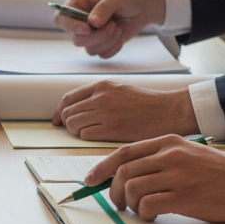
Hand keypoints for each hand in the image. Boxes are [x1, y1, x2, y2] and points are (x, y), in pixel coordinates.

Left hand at [52, 81, 198, 141]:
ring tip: (90, 133)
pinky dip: (88, 137)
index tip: (57, 121)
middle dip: (68, 124)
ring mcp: (105, 113)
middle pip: (67, 113)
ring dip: (77, 131)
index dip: (59, 111)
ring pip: (73, 125)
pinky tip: (99, 136)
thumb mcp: (118, 89)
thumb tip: (76, 107)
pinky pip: (86, 135)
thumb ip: (97, 95)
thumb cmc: (145, 103)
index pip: (68, 98)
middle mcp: (100, 97)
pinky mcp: (112, 128)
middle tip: (76, 130)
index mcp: (100, 86)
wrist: (167, 111)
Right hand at [54, 0, 165, 57]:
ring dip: (108, 40)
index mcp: (77, 5)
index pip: (61, 19)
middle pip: (76, 39)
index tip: (87, 29)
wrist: (142, 6)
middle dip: (97, 36)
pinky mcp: (101, 45)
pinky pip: (102, 54)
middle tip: (113, 25)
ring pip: (90, 49)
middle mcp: (80, 22)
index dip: (71, 26)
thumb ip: (104, 7)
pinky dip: (114, 47)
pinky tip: (120, 35)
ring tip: (117, 27)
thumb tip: (92, 22)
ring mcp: (90, 35)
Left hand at [85, 134, 224, 222]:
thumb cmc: (219, 173)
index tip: (90, 180)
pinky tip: (153, 215)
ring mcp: (178, 176)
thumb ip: (158, 160)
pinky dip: (144, 213)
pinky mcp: (185, 197)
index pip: (123, 153)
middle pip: (123, 172)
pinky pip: (148, 205)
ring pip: (131, 188)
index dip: (101, 168)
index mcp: (167, 143)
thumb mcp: (187, 154)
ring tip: (140, 210)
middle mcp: (170, 156)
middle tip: (119, 203)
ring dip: (129, 204)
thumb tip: (124, 176)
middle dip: (112, 191)